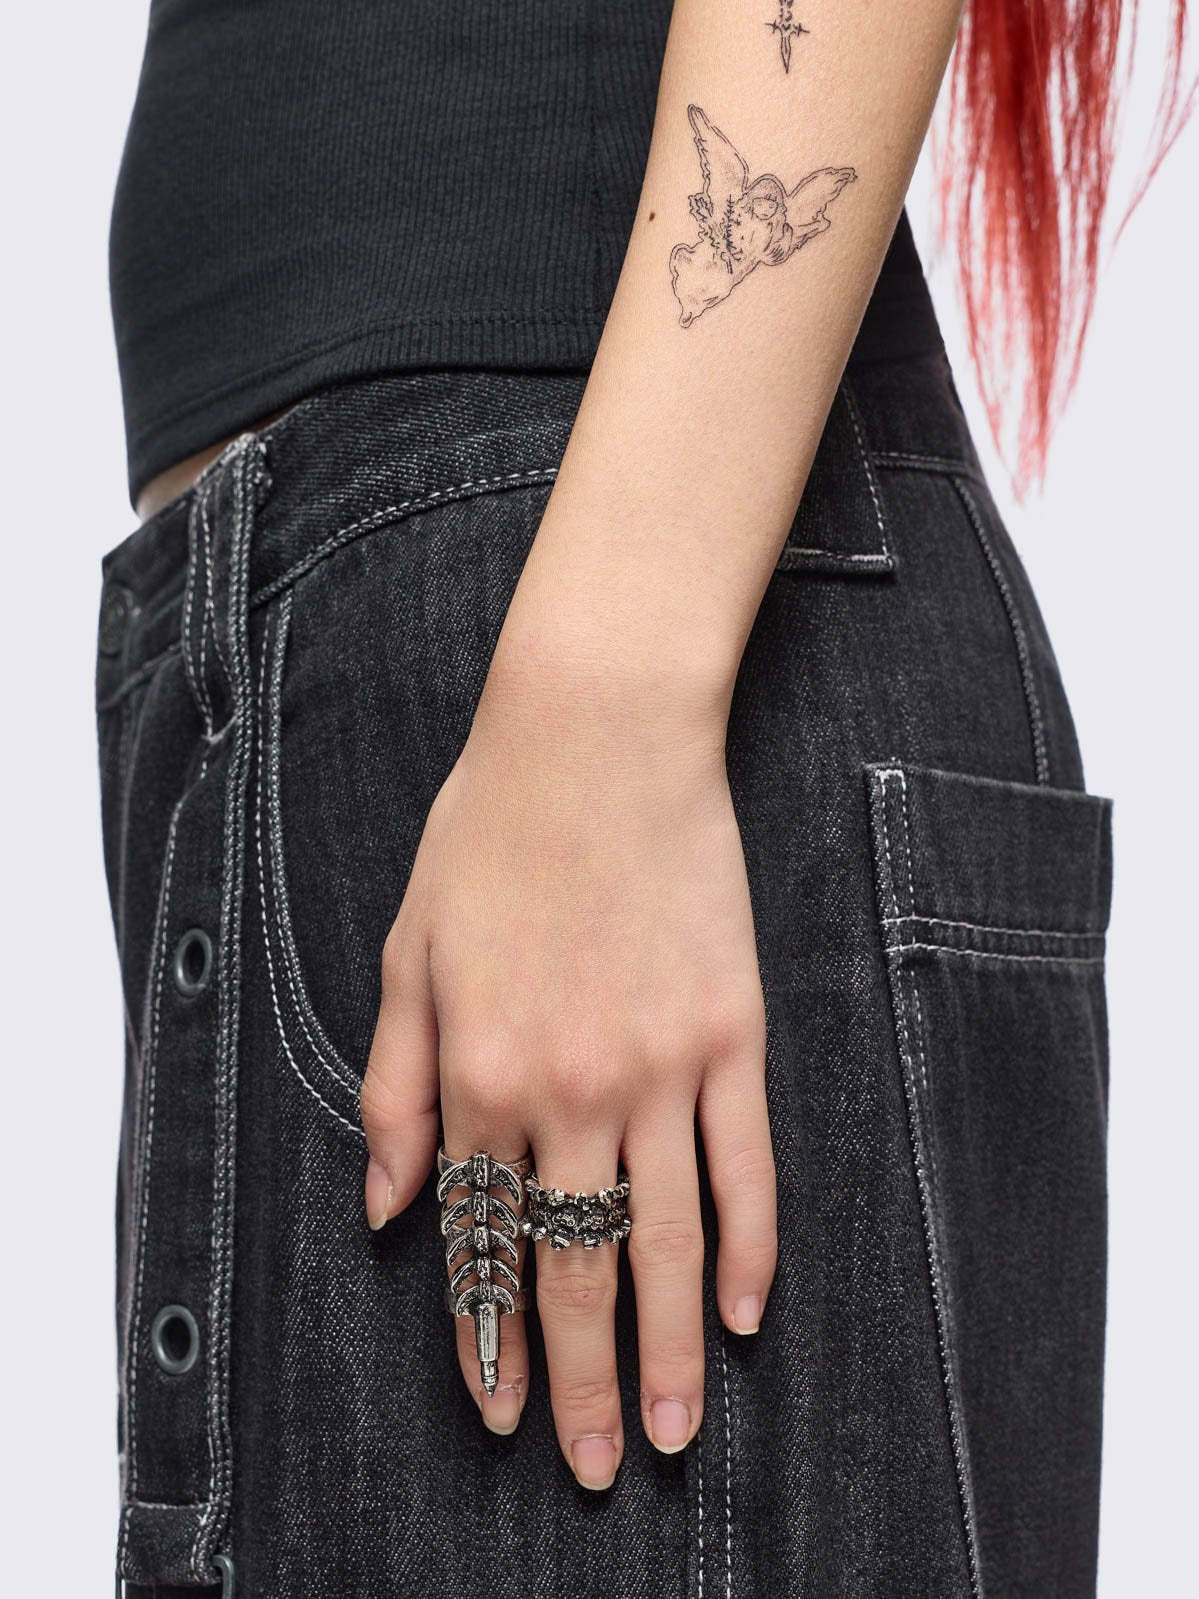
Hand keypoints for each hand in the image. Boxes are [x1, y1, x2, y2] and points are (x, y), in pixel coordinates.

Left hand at [360, 648, 776, 1488]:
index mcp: (478, 1074)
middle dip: (579, 1379)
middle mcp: (568, 1090)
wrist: (597, 738)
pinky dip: (750, 1248)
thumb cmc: (491, 835)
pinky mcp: (731, 1037)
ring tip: (673, 1431)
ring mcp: (660, 1068)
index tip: (500, 1411)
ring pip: (667, 1240)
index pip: (480, 1240)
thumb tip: (389, 1210)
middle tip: (593, 1465)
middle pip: (575, 1267)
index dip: (486, 1339)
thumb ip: (396, 1091)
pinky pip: (747, 1166)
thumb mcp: (407, 954)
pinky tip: (748, 1313)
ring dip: (670, 1349)